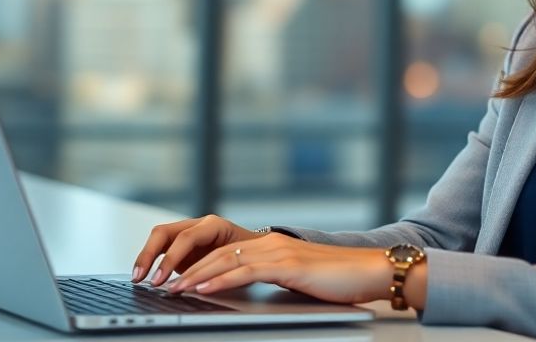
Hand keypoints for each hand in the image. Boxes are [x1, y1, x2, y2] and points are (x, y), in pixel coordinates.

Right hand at [132, 215, 262, 285]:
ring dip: (145, 257)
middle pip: (165, 232)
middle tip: (141, 277)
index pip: (186, 237)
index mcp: (214, 225)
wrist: (256, 250)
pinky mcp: (181, 244)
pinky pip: (161, 248)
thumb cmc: (251, 256)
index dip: (171, 258)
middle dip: (149, 255)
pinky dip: (150, 261)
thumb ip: (219, 271)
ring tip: (137, 278)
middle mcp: (198, 225)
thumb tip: (197, 286)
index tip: (160, 279)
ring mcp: (188, 232)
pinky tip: (143, 276)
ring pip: (159, 238)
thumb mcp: (239, 263)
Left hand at [166, 234, 394, 305]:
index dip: (197, 264)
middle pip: (218, 253)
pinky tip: (203, 288)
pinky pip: (245, 272)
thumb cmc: (341, 281)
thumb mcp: (300, 279)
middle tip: (163, 283)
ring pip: (225, 261)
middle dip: (187, 268)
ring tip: (174, 288)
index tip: (176, 277)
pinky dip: (219, 280)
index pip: (225, 252)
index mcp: (273, 246)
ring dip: (196, 275)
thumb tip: (254, 292)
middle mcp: (271, 243)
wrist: (371, 271)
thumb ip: (276, 279)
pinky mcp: (287, 265)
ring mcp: (279, 251)